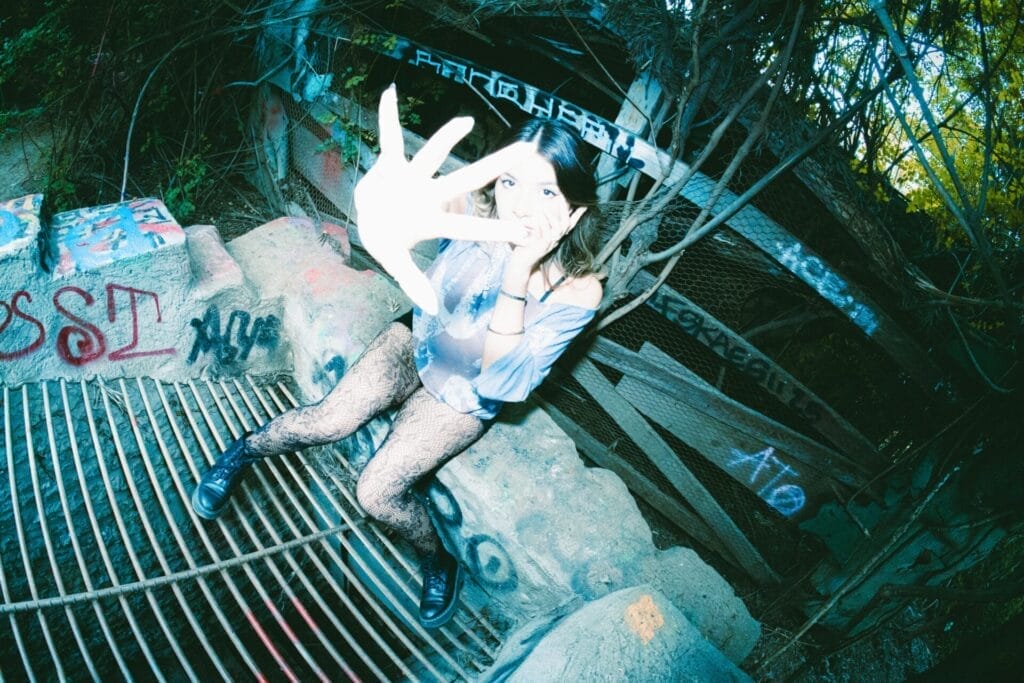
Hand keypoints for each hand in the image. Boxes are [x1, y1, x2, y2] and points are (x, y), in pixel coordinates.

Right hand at [354, 85, 531, 314]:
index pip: (469, 227)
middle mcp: (430, 195)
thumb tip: (432, 310)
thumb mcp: (394, 262)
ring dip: (447, 139)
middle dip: (494, 167)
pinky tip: (390, 93)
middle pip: (466, 180)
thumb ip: (412, 282)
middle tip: (527, 151)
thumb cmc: (385, 237)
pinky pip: (389, 139)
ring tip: (468, 121)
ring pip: (432, 155)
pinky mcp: (391, 166)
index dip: (496, 230)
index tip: (527, 230)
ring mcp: (412, 179)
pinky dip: (386, 118)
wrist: (366, 215)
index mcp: (433, 221)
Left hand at [508, 201, 587, 271]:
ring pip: (558, 228)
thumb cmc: (527, 245)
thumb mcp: (535, 231)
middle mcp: (556, 239)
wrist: (521, 262)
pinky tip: (539, 216)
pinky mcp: (543, 247)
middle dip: (564, 210)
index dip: (578, 214)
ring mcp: (550, 244)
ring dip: (551, 216)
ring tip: (543, 206)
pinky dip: (543, 224)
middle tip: (562, 197)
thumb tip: (543, 206)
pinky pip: (546, 235)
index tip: (584, 204)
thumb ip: (541, 221)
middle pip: (566, 223)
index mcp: (556, 235)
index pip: (570, 223)